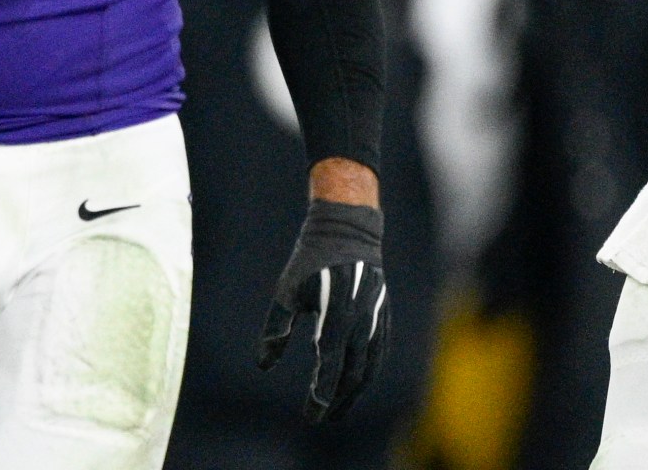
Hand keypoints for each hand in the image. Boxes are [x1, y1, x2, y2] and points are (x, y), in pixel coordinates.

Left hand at [257, 200, 387, 422]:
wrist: (347, 231)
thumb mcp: (287, 291)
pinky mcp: (383, 315)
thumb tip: (264, 363)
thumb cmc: (310, 261)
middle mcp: (362, 320)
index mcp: (337, 315)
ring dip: (354, 392)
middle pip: (354, 373)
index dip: (321, 393)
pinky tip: (355, 383)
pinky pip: (379, 352)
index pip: (330, 365)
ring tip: (338, 409)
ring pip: (370, 366)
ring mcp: (376, 318)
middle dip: (338, 400)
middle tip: (320, 417)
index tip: (311, 413)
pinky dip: (368, 373)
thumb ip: (276, 327)